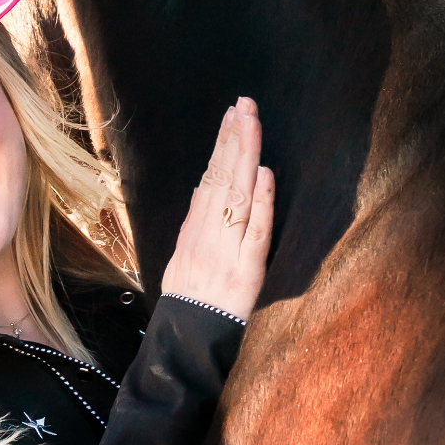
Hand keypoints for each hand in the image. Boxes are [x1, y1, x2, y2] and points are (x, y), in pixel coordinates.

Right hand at [160, 97, 273, 321]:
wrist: (186, 340)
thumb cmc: (187, 300)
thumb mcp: (180, 256)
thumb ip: (194, 222)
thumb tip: (203, 186)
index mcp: (194, 229)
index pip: (210, 176)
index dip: (223, 145)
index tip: (233, 115)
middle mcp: (208, 233)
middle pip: (222, 178)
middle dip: (235, 138)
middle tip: (245, 104)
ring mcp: (226, 249)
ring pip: (236, 195)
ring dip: (245, 156)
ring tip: (252, 123)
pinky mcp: (246, 270)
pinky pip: (254, 232)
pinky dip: (260, 202)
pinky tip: (264, 175)